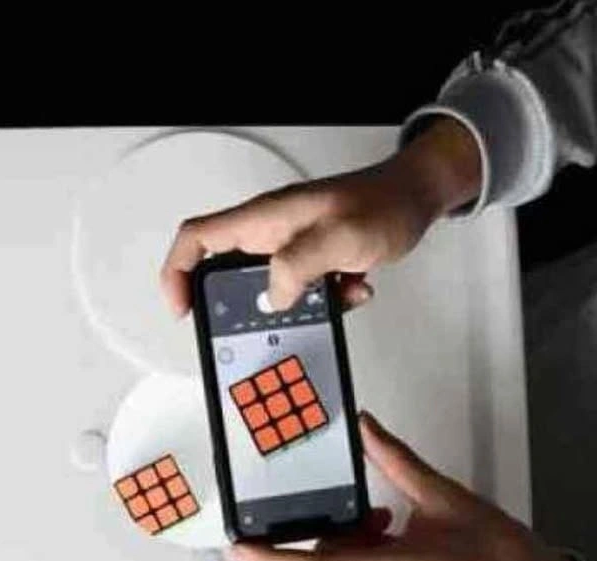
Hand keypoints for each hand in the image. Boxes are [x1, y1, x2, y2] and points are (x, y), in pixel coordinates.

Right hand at [160, 117, 480, 314]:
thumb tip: (271, 298)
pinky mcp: (310, 262)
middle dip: (238, 306)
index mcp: (263, 221)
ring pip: (267, 289)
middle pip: (224, 272)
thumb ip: (298, 265)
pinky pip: (301, 292)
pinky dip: (322, 302)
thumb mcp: (339, 235)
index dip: (178, 274)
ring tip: (323, 306)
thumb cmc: (383, 204)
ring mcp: (289, 248)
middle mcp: (269, 234)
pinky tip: (349, 291)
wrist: (417, 196)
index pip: (197, 239)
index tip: (182, 308)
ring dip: (292, 308)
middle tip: (254, 327)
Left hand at [231, 412, 580, 560]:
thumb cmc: (497, 550)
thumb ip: (395, 461)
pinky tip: (393, 546)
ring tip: (393, 527)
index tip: (241, 548)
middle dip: (338, 533)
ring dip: (352, 547)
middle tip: (377, 513)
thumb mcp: (445, 497)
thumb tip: (364, 426)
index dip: (274, 560)